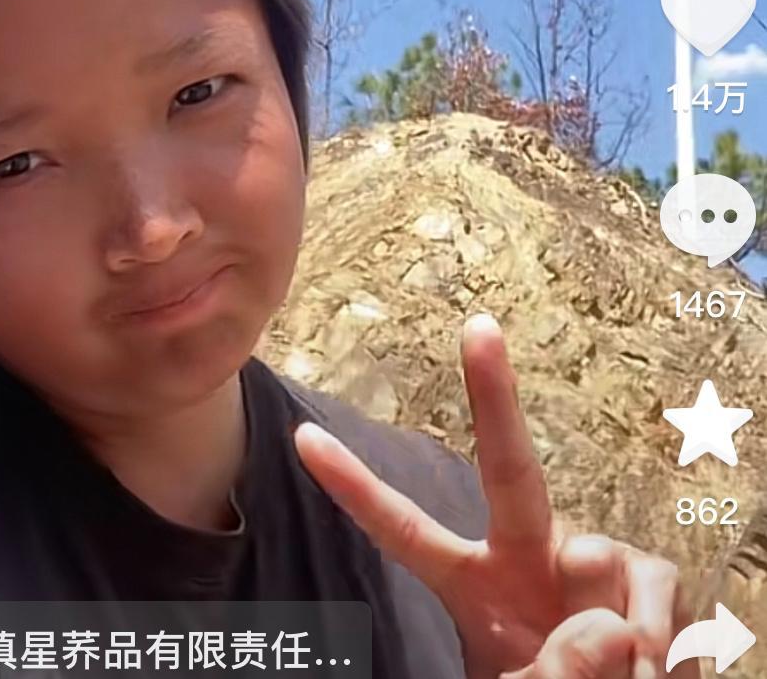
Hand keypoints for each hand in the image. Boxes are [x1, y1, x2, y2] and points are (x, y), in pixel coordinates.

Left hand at [294, 313, 697, 678]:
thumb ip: (549, 673)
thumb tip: (613, 629)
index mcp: (474, 584)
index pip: (403, 532)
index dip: (354, 489)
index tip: (304, 439)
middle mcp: (528, 553)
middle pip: (510, 467)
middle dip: (494, 394)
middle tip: (478, 326)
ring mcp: (590, 559)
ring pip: (599, 568)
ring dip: (619, 645)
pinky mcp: (649, 576)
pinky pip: (657, 601)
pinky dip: (667, 649)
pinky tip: (661, 673)